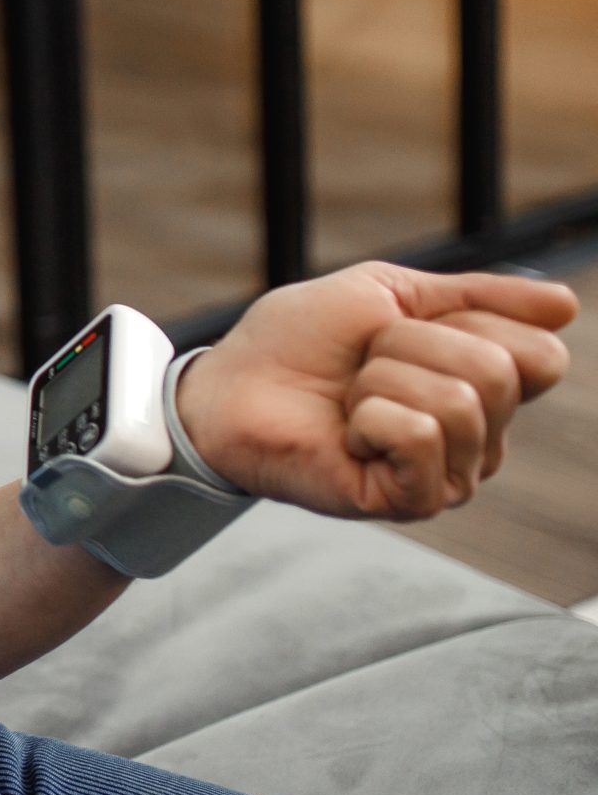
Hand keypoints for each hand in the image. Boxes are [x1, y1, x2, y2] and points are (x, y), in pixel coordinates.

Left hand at [175, 262, 576, 519]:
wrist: (230, 385)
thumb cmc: (297, 342)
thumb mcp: (387, 293)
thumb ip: (477, 296)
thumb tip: (568, 303)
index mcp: (483, 386)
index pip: (541, 354)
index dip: (468, 323)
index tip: (403, 325)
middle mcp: (482, 437)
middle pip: (499, 371)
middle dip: (409, 346)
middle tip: (362, 363)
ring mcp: (451, 474)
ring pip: (459, 401)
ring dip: (382, 380)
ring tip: (350, 399)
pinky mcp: (412, 502)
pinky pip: (421, 436)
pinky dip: (371, 417)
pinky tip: (347, 432)